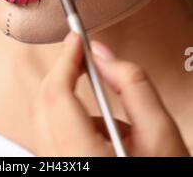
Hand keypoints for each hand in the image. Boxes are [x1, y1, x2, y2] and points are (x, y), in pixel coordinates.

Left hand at [30, 31, 189, 156]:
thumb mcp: (161, 134)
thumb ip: (133, 85)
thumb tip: (102, 54)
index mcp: (82, 158)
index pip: (56, 95)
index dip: (65, 60)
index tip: (75, 39)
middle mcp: (59, 165)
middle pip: (43, 104)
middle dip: (61, 71)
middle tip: (79, 53)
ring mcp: (53, 168)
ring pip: (42, 119)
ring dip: (63, 92)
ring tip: (90, 83)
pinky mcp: (56, 168)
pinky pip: (50, 135)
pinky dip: (66, 117)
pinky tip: (100, 125)